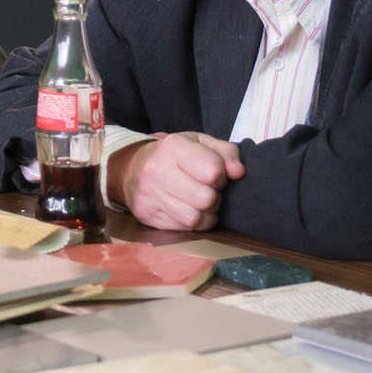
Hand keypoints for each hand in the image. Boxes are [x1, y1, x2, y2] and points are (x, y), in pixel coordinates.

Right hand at [112, 132, 244, 231]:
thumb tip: (239, 173)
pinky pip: (183, 229)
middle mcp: (157, 170)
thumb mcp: (200, 143)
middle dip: (214, 198)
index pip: (214, 172)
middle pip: (206, 199)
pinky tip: (188, 210)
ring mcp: (149, 195)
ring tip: (200, 203)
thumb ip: (226, 152)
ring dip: (205, 214)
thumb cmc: (174, 156)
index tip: (215, 174)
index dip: (222, 176)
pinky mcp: (146, 215)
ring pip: (195, 219)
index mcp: (174, 146)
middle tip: (208, 190)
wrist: (132, 168)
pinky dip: (192, 223)